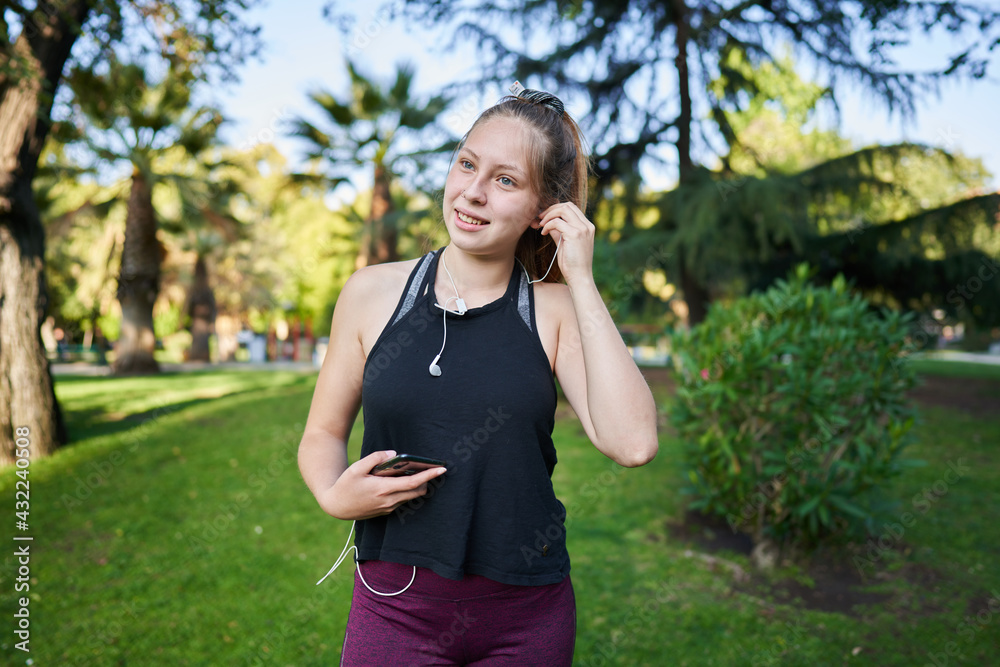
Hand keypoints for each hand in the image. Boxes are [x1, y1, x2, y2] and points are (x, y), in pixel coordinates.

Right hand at [319, 450, 446, 520]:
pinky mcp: (385, 511)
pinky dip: (407, 491)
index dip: (429, 475)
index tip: (442, 469)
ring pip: (411, 497)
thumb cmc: (346, 485)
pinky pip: (403, 501)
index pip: (413, 483)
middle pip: (417, 491)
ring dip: (417, 486)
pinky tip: (401, 481)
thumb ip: (375, 458)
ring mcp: (388, 508)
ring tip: (416, 472)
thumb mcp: (357, 468)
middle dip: (427, 481)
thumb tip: (393, 454)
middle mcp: (389, 501)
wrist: (336, 506)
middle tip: (431, 468)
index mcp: (383, 489)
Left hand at [537, 202, 595, 285]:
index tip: (545, 216)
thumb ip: (558, 231)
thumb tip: (548, 223)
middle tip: (540, 218)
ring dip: (549, 215)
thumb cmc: (572, 263)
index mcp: (587, 226)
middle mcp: (587, 225)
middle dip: (551, 209)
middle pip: (567, 205)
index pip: (571, 208)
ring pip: (563, 210)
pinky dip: (547, 225)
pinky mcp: (575, 234)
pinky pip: (557, 222)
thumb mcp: (564, 243)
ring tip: (541, 224)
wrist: (580, 277)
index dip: (556, 209)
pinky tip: (543, 232)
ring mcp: (582, 229)